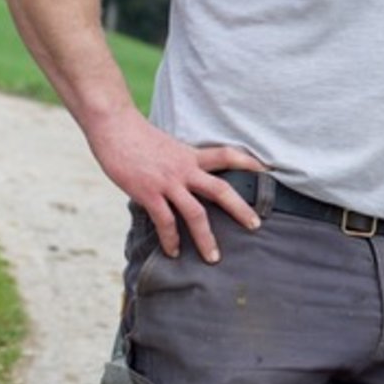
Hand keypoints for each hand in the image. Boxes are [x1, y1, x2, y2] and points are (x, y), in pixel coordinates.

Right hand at [84, 109, 267, 263]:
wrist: (115, 126)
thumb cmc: (137, 136)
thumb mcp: (168, 145)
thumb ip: (180, 162)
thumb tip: (183, 178)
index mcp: (192, 155)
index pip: (228, 156)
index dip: (249, 163)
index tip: (268, 172)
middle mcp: (185, 169)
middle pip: (221, 190)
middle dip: (240, 209)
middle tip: (255, 225)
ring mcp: (168, 182)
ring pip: (196, 213)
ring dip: (206, 238)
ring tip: (213, 258)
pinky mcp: (149, 193)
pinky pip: (165, 221)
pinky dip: (171, 239)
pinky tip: (174, 252)